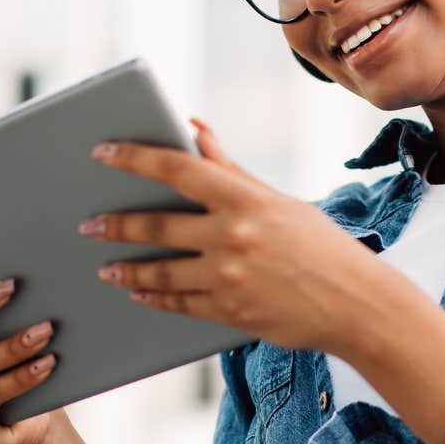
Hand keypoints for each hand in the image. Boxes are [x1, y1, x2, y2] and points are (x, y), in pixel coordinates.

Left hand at [80, 117, 381, 352]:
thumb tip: (195, 130)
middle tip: (88, 225)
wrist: (356, 304)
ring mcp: (230, 278)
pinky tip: (139, 293)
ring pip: (161, 273)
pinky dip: (154, 298)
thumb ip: (230, 170)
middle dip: (116, 225)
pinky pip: (179, 304)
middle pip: (157, 227)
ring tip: (106, 268)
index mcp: (246, 199)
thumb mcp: (279, 201)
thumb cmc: (319, 245)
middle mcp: (234, 236)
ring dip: (127, 269)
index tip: (103, 152)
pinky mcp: (230, 313)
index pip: (177, 169)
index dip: (134, 158)